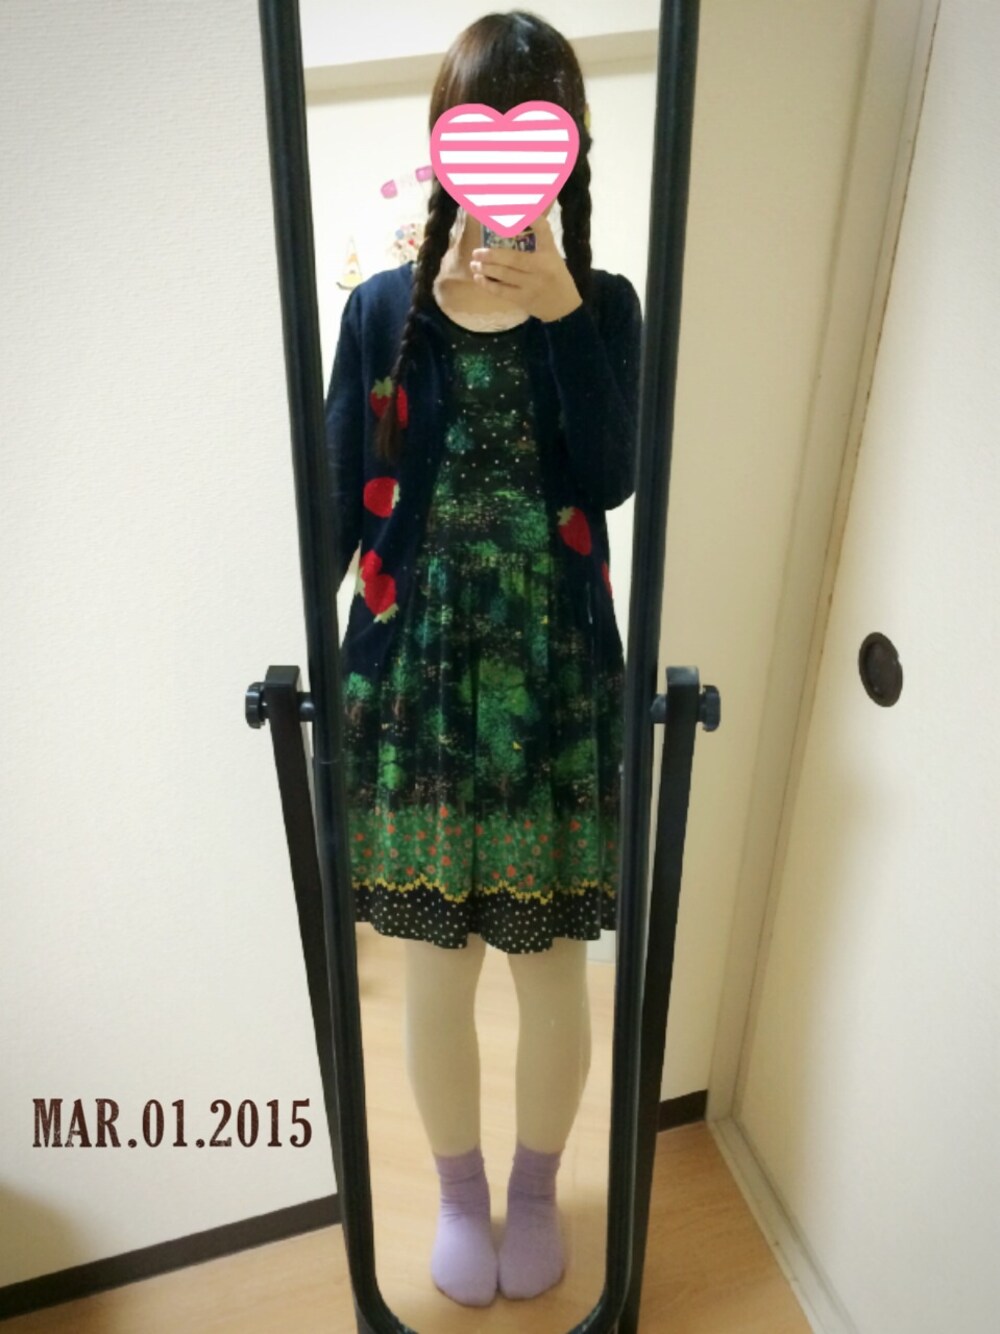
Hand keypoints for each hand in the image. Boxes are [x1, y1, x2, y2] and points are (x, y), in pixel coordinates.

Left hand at [469, 211, 583, 322]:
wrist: (563, 305)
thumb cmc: (555, 276)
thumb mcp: (552, 256)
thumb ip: (538, 241)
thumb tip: (516, 221)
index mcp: (549, 253)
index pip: (542, 229)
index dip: (531, 218)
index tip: (515, 207)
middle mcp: (541, 267)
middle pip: (513, 258)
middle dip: (491, 255)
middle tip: (476, 252)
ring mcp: (531, 284)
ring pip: (504, 275)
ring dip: (485, 269)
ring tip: (474, 265)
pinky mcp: (524, 299)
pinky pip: (502, 291)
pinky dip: (488, 285)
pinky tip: (479, 279)